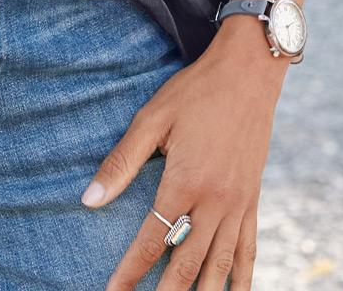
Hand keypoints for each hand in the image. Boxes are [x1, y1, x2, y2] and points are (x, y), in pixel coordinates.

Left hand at [84, 27, 284, 289]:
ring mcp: (238, 205)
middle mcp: (215, 202)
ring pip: (219, 267)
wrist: (250, 72)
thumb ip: (121, 162)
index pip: (151, 241)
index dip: (130, 272)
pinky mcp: (253, 201)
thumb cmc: (195, 92)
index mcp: (185, 182)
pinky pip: (249, 251)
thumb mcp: (152, 118)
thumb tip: (89, 200)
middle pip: (187, 266)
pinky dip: (241, 280)